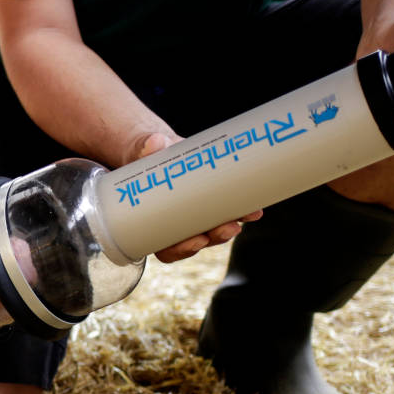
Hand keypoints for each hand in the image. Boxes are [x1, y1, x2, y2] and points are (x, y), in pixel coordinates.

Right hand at [133, 132, 262, 263]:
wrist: (158, 148)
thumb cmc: (143, 157)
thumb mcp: (139, 152)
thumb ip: (144, 148)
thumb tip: (154, 143)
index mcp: (154, 222)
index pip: (166, 247)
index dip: (181, 249)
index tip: (196, 241)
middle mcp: (177, 224)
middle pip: (196, 241)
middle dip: (214, 237)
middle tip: (226, 228)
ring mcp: (197, 214)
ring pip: (214, 230)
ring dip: (230, 227)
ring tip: (245, 215)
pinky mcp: (212, 201)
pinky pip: (228, 212)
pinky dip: (242, 212)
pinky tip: (255, 208)